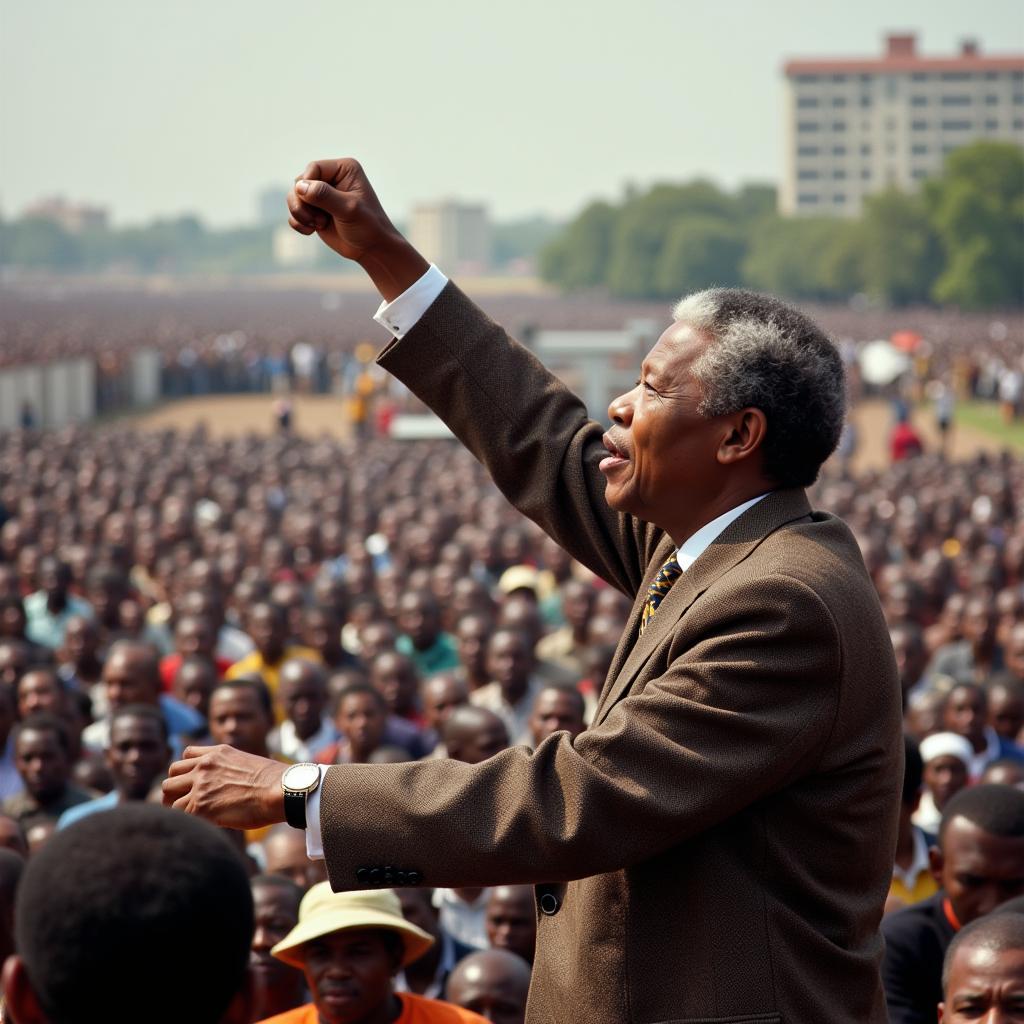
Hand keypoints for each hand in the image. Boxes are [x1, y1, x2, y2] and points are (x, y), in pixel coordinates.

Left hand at [161, 744, 286, 829]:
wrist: (281, 791)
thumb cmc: (274, 783)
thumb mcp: (248, 764)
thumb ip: (230, 769)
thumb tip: (231, 784)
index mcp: (218, 752)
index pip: (187, 754)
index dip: (187, 770)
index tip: (193, 782)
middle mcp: (205, 764)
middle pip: (172, 773)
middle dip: (176, 788)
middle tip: (183, 802)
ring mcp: (200, 784)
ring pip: (167, 792)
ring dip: (174, 803)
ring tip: (187, 816)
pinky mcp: (199, 806)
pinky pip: (177, 814)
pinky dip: (184, 820)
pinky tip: (197, 825)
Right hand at [285, 157, 428, 300]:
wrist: (372, 250)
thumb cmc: (367, 227)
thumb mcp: (348, 209)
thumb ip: (324, 195)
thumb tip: (299, 186)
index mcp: (343, 170)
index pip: (313, 168)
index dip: (307, 185)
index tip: (313, 203)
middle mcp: (331, 179)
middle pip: (299, 182)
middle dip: (302, 203)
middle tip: (318, 221)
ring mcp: (321, 196)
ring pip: (294, 196)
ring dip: (299, 213)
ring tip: (316, 225)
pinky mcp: (315, 211)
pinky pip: (294, 211)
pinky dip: (298, 222)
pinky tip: (310, 231)